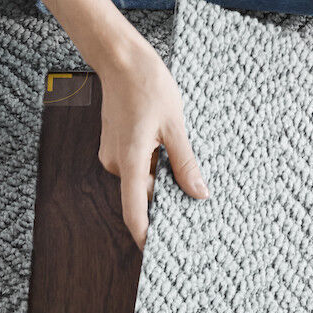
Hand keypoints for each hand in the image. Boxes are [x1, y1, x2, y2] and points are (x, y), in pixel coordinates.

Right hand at [94, 35, 207, 247]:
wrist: (121, 58)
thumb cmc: (148, 86)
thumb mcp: (176, 126)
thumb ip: (185, 164)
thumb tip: (199, 194)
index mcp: (130, 162)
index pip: (134, 212)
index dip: (146, 236)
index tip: (159, 253)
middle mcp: (116, 162)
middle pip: (143, 194)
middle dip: (165, 199)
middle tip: (194, 200)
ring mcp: (113, 153)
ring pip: (142, 178)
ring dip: (161, 176)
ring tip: (183, 161)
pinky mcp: (115, 144)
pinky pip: (136, 164)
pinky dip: (153, 163)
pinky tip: (170, 148)